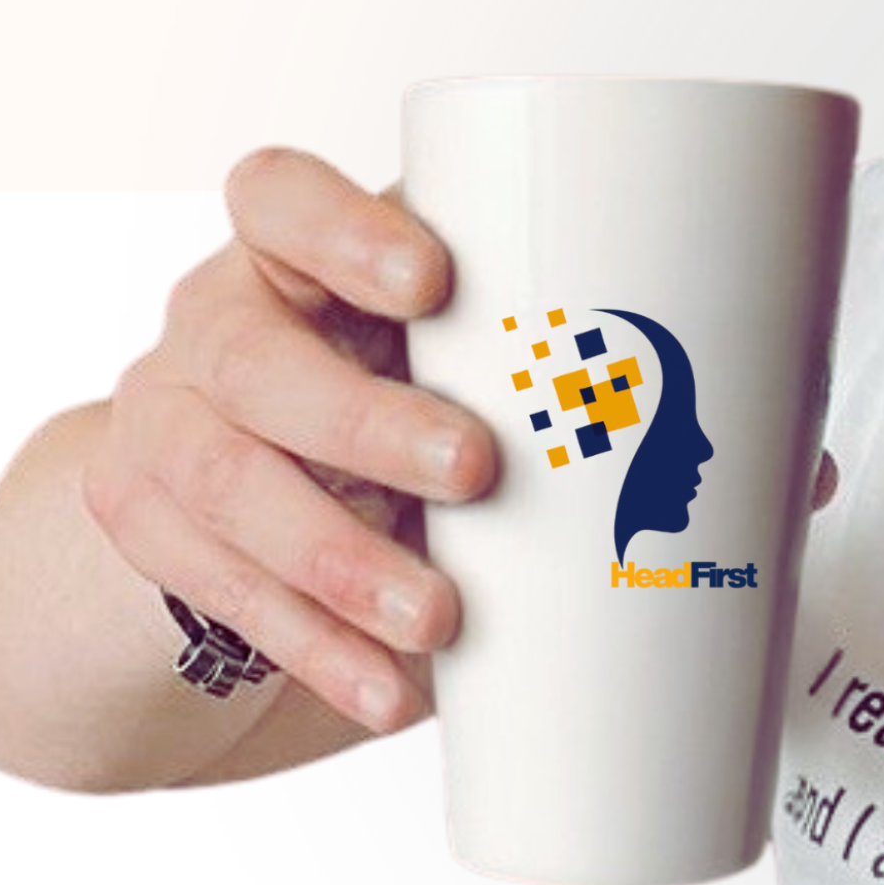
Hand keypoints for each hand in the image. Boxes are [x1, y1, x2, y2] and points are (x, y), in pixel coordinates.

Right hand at [81, 149, 496, 733]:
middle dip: (365, 424)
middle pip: (255, 362)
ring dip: (341, 562)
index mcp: (287, 247)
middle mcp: (213, 323)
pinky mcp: (153, 526)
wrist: (256, 465)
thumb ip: (533, 331)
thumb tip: (730, 391)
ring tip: (438, 616)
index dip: (343, 231)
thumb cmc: (403, 372)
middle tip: (476, 469)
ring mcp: (169, 424)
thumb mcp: (443, 329)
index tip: (434, 281)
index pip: (277, 196)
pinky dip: (321, 649)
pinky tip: (390, 688)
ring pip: (230, 486)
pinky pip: (229, 595)